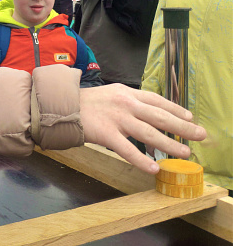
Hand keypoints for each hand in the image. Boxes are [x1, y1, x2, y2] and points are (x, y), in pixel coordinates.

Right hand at [79, 84, 206, 173]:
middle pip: (159, 116)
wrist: (62, 105)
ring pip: (149, 133)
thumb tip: (147, 115)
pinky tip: (153, 168)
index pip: (157, 100)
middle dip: (182, 126)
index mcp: (127, 93)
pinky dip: (141, 160)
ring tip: (184, 153)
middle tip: (199, 135)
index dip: (175, 109)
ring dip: (169, 144)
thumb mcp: (111, 94)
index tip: (189, 117)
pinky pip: (127, 149)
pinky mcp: (106, 133)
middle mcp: (125, 103)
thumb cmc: (86, 102)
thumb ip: (128, 102)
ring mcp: (116, 118)